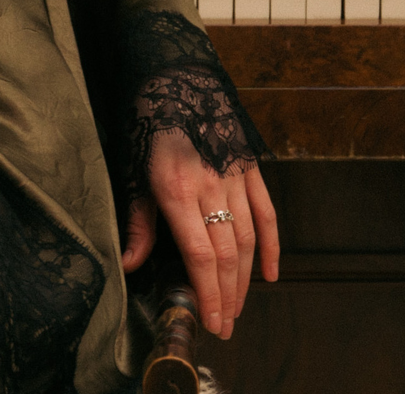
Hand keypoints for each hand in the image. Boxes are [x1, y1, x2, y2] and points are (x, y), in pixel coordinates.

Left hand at [119, 130, 278, 338]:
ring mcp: (236, 177)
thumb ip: (138, 222)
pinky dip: (272, 245)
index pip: (200, 255)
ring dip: (246, 279)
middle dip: (227, 296)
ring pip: (249, 239)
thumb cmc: (148, 124)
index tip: (212, 320)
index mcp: (177, 190)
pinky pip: (267, 214)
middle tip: (224, 325)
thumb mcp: (133, 171)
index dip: (208, 292)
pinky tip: (271, 273)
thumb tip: (131, 264)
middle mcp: (211, 186)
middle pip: (227, 254)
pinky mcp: (251, 169)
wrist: (176, 78)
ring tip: (238, 307)